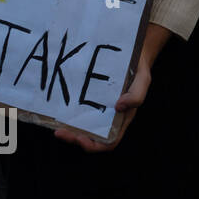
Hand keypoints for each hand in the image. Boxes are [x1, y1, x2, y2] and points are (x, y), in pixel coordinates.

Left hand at [54, 23, 170, 151]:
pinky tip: (59, 108)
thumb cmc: (138, 68)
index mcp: (123, 118)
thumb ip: (136, 94)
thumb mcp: (143, 79)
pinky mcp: (90, 99)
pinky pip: (79, 111)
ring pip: (83, 127)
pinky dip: (68, 114)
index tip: (80, 138)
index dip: (94, 145)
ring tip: (56, 124)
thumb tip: (119, 107)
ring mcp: (99, 109)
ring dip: (69, 129)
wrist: (132, 52)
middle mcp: (109, 117)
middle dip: (75, 138)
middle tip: (59, 132)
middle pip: (92, 138)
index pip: (109, 141)